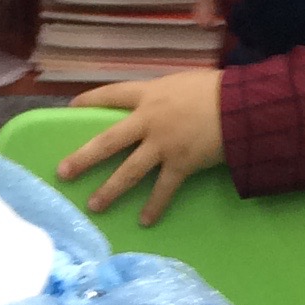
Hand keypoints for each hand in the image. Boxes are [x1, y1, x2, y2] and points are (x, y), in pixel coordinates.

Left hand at [58, 70, 225, 222]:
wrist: (241, 105)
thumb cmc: (215, 89)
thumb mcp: (181, 82)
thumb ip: (164, 95)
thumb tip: (157, 104)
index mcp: (149, 94)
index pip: (112, 94)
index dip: (90, 100)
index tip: (71, 106)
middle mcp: (149, 120)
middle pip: (108, 141)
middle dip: (84, 158)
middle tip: (63, 172)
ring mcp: (162, 144)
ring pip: (129, 171)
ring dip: (110, 190)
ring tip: (94, 206)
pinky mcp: (180, 164)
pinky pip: (163, 189)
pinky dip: (154, 206)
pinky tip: (144, 221)